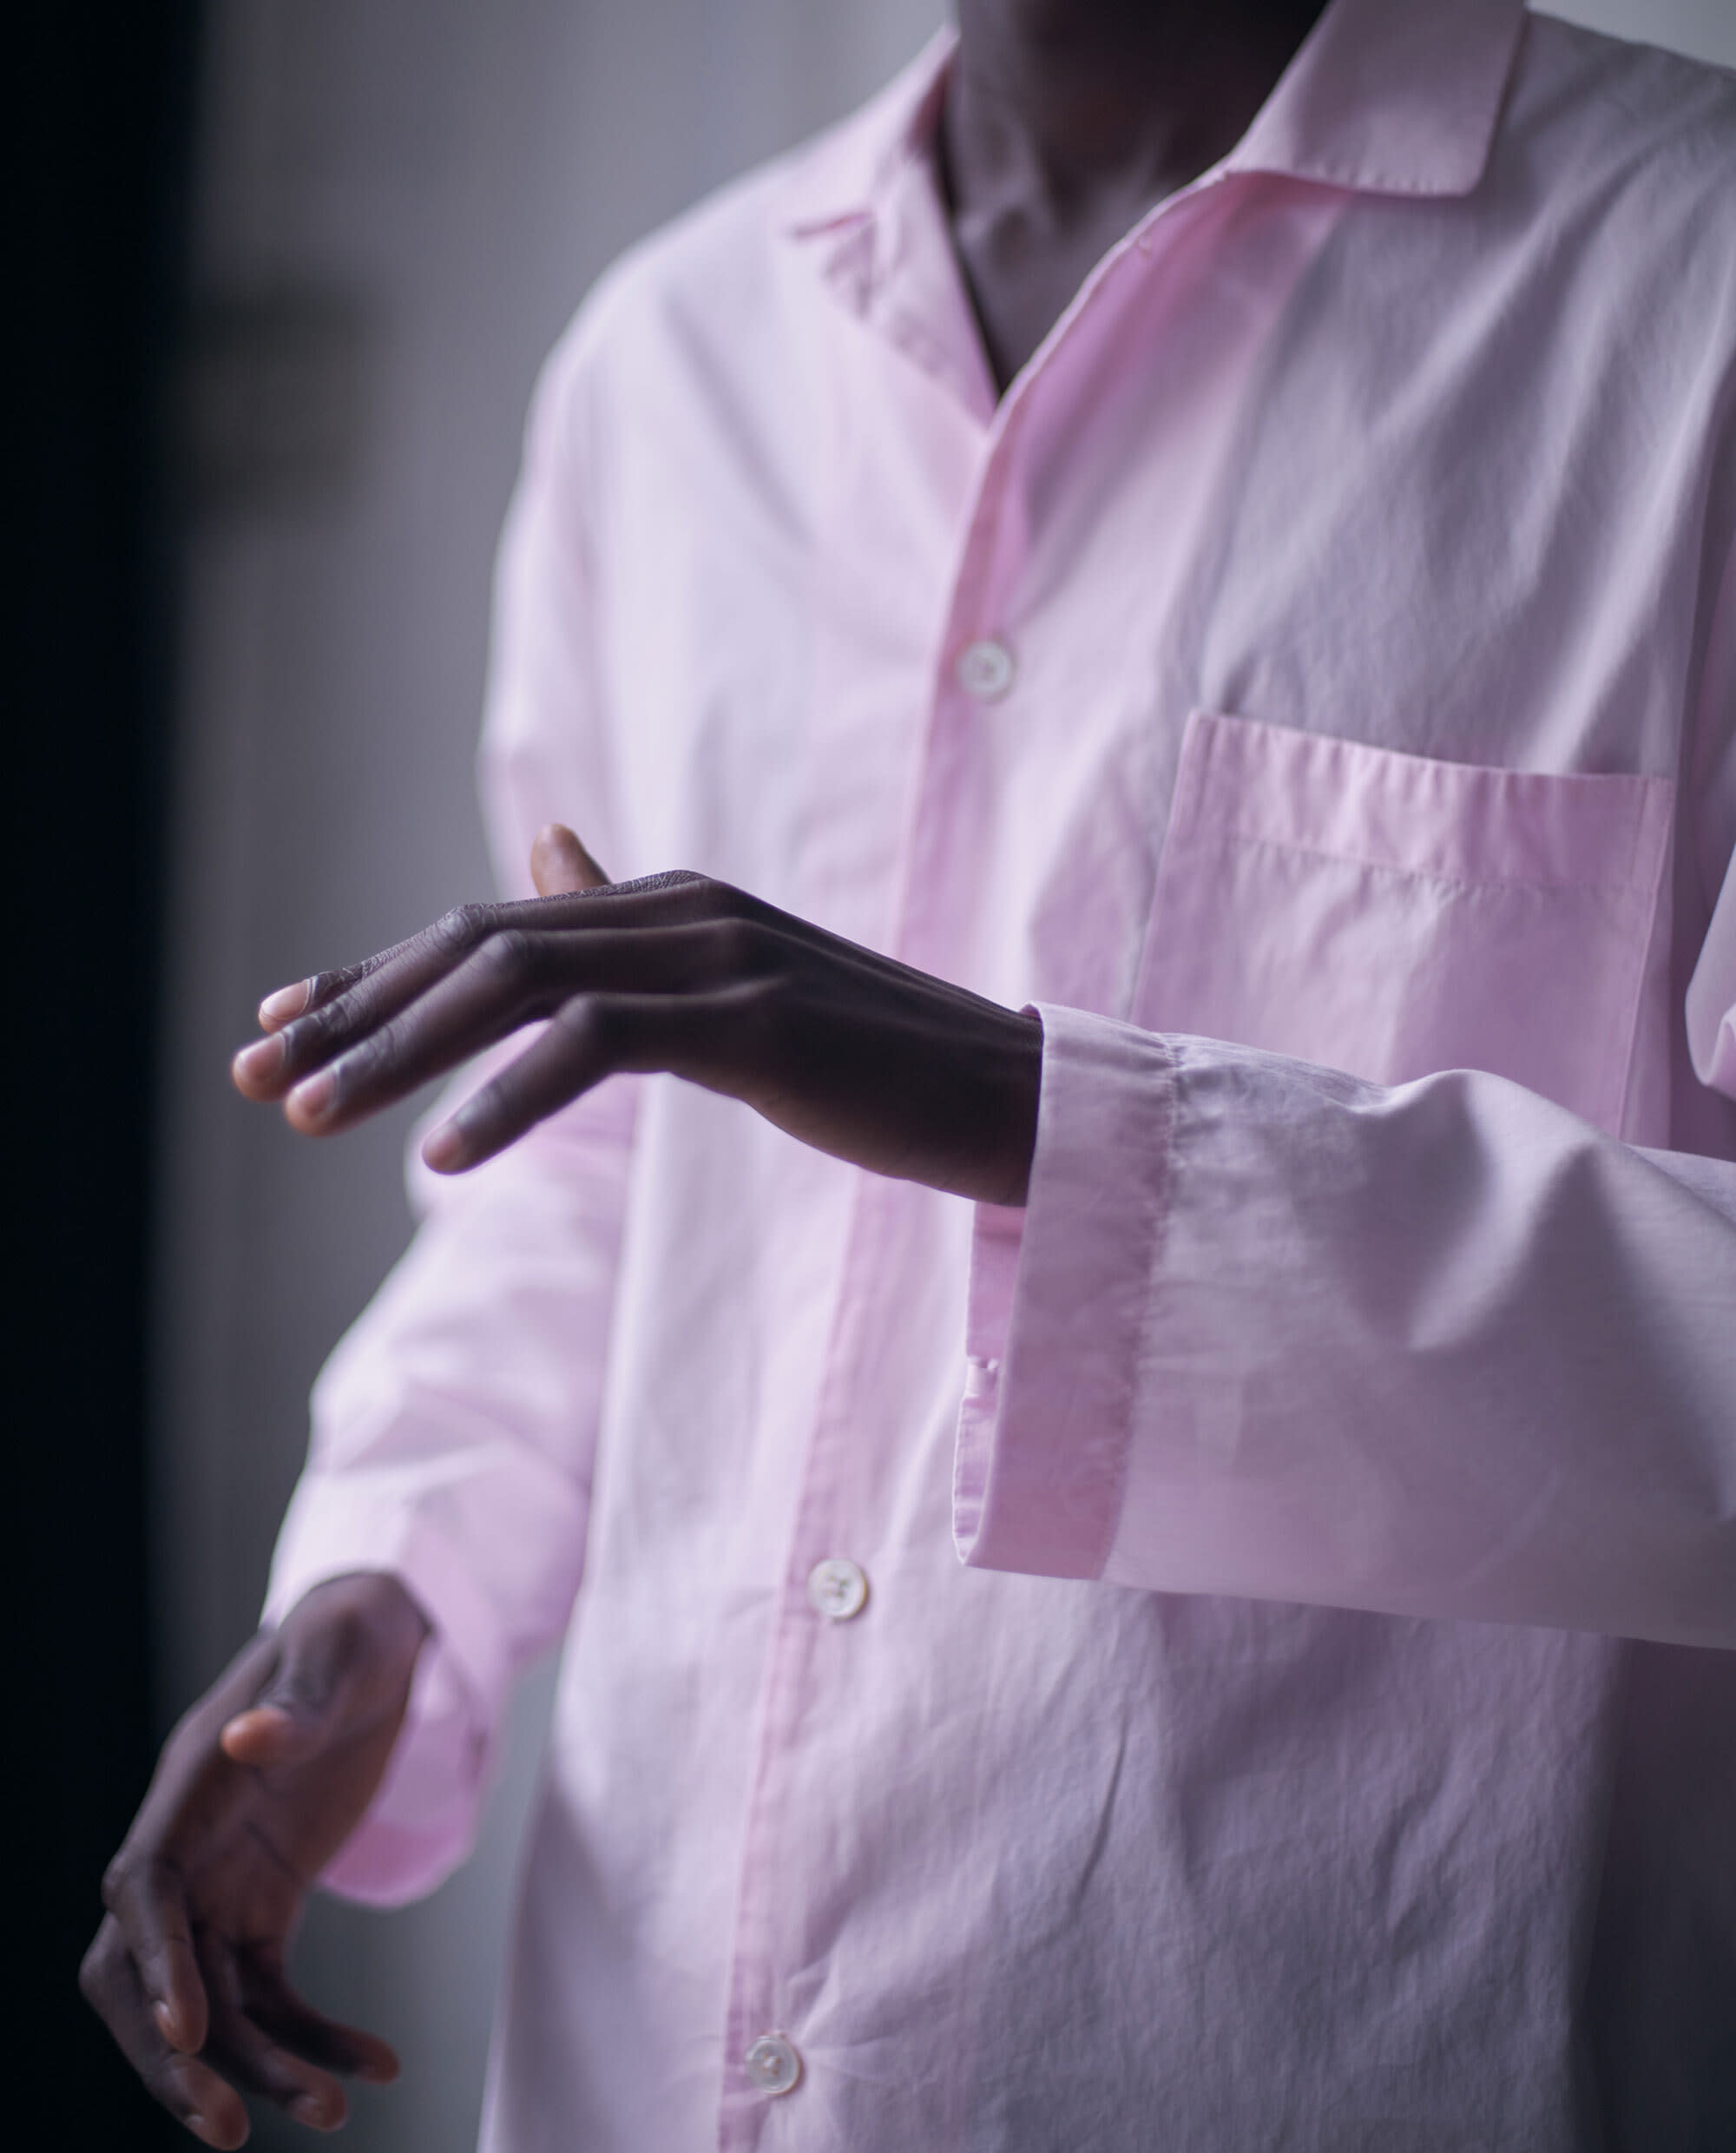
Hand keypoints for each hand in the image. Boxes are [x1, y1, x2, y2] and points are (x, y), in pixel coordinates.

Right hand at [81, 1574, 429, 2148]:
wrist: (378, 1635)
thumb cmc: (348, 1635)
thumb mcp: (334, 1655)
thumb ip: (294, 1705)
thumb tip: (245, 1740)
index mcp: (190, 1788)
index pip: (144, 1890)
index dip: (155, 1963)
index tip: (189, 2031)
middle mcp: (192, 1848)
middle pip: (148, 1974)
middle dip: (177, 2058)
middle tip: (230, 2127)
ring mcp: (224, 1885)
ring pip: (217, 2005)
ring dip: (262, 2067)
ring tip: (334, 2108)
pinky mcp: (266, 1905)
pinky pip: (274, 1993)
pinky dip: (314, 2036)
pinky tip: (376, 2063)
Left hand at [231, 826, 1043, 1205]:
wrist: (1018, 1097)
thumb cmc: (877, 1066)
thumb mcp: (736, 990)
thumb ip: (631, 930)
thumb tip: (547, 852)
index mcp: (668, 902)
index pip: (485, 926)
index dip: (370, 974)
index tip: (277, 1021)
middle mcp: (680, 907)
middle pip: (475, 942)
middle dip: (352, 1009)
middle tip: (251, 1074)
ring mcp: (720, 954)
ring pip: (517, 980)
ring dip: (399, 1049)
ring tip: (307, 1114)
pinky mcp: (758, 1018)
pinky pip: (601, 1043)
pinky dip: (511, 1094)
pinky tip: (446, 1158)